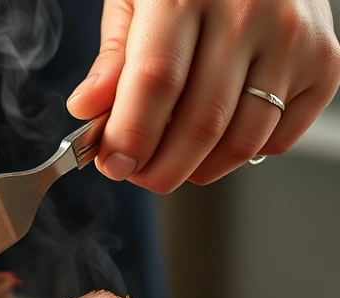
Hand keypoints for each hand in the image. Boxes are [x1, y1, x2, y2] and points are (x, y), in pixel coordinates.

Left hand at [67, 0, 339, 192]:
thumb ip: (113, 57)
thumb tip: (87, 110)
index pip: (156, 81)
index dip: (131, 135)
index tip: (113, 164)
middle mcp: (247, 15)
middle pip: (201, 120)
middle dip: (161, 167)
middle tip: (138, 175)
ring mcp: (292, 40)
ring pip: (242, 139)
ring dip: (198, 169)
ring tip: (171, 162)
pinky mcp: (323, 63)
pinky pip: (279, 136)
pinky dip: (241, 154)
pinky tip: (216, 141)